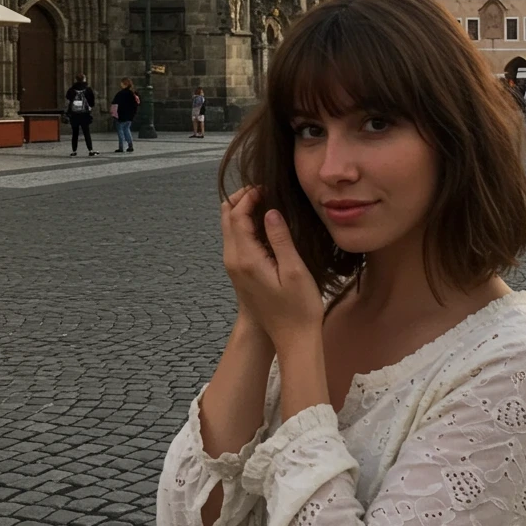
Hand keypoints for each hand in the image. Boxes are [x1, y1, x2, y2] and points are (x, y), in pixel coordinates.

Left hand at [221, 185, 324, 347]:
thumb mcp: (294, 271)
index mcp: (246, 259)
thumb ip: (280, 239)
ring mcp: (234, 267)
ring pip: (229, 228)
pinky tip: (265, 223)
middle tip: (265, 190)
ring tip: (267, 201)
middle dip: (241, 199)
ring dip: (242, 211)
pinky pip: (236, 239)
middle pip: (227, 218)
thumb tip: (270, 211)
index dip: (249, 196)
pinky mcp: (240, 272)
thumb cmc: (298, 307)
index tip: (268, 187)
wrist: (290, 338)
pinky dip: (245, 224)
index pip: (237, 216)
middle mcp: (234, 261)